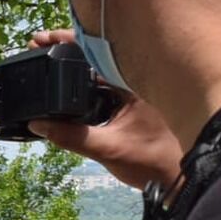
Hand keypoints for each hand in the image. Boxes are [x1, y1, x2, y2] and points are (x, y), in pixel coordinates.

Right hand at [26, 28, 184, 190]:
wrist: (181, 180)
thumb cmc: (155, 162)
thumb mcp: (108, 150)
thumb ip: (71, 136)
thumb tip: (39, 124)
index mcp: (136, 82)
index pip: (97, 51)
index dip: (67, 41)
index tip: (43, 39)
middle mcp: (139, 79)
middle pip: (98, 51)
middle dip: (67, 45)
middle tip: (38, 43)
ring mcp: (138, 88)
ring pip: (102, 64)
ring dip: (76, 61)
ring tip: (48, 55)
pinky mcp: (137, 100)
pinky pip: (108, 79)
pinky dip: (88, 76)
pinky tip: (71, 81)